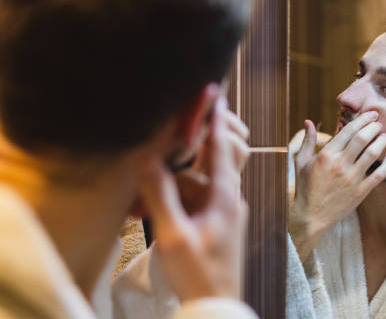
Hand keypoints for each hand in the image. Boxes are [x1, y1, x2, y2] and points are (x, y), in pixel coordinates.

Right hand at [141, 98, 247, 300]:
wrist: (217, 306)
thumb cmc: (199, 274)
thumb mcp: (174, 236)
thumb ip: (161, 196)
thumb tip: (148, 159)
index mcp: (224, 196)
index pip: (221, 147)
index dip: (215, 119)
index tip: (214, 95)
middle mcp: (230, 197)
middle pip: (226, 154)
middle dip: (208, 137)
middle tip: (191, 124)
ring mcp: (227, 209)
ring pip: (209, 176)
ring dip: (187, 174)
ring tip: (157, 186)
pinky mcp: (221, 220)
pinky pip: (205, 194)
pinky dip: (186, 193)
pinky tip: (163, 206)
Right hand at [290, 111, 385, 261]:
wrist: (311, 216)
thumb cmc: (305, 188)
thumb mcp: (301, 162)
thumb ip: (307, 141)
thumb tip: (308, 121)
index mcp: (326, 155)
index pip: (348, 130)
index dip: (363, 119)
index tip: (372, 115)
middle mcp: (340, 164)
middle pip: (363, 138)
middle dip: (374, 127)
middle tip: (380, 124)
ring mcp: (351, 179)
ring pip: (373, 154)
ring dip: (382, 142)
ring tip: (385, 137)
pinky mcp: (360, 192)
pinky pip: (379, 175)